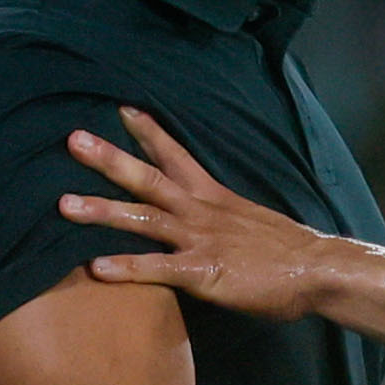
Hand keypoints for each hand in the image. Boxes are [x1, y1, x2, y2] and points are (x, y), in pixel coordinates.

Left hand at [61, 108, 331, 322]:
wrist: (319, 271)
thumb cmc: (290, 253)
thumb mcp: (251, 223)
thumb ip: (222, 220)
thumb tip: (209, 223)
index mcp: (214, 197)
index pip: (176, 155)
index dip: (148, 132)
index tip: (121, 110)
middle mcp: (202, 211)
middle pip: (148, 178)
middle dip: (109, 159)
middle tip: (73, 139)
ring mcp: (200, 240)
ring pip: (143, 219)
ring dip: (102, 210)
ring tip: (64, 205)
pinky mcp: (203, 273)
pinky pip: (157, 269)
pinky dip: (126, 267)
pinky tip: (95, 267)